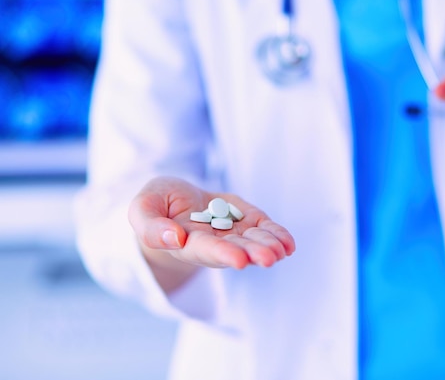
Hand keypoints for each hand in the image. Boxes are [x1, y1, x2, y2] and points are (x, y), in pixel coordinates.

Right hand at [128, 176, 295, 273]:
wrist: (176, 199)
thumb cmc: (157, 205)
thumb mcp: (143, 208)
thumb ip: (151, 226)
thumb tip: (175, 239)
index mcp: (186, 244)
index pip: (206, 250)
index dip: (222, 254)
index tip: (239, 259)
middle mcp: (213, 244)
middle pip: (236, 250)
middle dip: (253, 253)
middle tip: (269, 258)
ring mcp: (233, 233)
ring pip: (253, 242)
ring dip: (269, 246)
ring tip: (282, 250)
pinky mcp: (247, 221)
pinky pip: (265, 231)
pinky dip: (277, 236)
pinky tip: (288, 244)